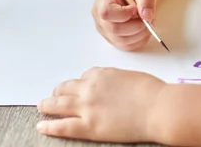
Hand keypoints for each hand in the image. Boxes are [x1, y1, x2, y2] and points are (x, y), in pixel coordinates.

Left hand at [37, 67, 164, 142]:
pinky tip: (42, 127)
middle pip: (66, 88)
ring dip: (47, 105)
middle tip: (53, 95)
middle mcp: (90, 88)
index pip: (85, 76)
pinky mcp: (89, 126)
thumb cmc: (152, 92)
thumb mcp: (131, 77)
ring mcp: (87, 107)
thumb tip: (112, 88)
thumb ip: (116, 81)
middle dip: (58, 91)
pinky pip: (62, 126)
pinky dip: (50, 126)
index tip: (79, 87)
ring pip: (58, 104)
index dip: (81, 83)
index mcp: (102, 74)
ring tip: (42, 107)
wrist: (158, 107)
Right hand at [91, 0, 155, 50]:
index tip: (136, 9)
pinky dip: (141, 40)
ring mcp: (106, 31)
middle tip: (149, 18)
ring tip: (148, 22)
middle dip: (136, 25)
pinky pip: (128, 46)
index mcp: (102, 1)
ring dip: (141, 33)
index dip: (123, 14)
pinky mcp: (115, 40)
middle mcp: (100, 18)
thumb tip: (147, 16)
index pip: (106, 13)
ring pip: (123, 41)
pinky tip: (145, 29)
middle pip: (115, 29)